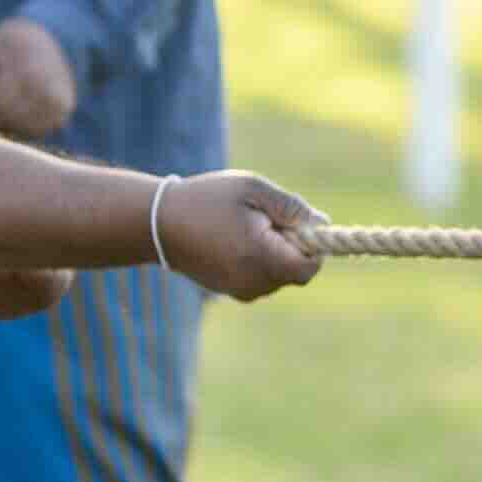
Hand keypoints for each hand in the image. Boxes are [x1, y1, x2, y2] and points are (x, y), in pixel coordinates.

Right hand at [153, 172, 330, 300]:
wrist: (159, 223)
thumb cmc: (207, 199)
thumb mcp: (253, 189)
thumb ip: (292, 207)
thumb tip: (322, 224)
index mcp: (261, 257)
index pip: (310, 267)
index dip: (314, 245)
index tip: (296, 222)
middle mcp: (253, 282)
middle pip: (297, 272)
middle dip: (294, 247)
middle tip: (267, 219)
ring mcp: (241, 291)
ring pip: (280, 276)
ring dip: (277, 254)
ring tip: (247, 227)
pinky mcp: (232, 292)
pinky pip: (262, 279)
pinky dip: (261, 261)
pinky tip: (237, 239)